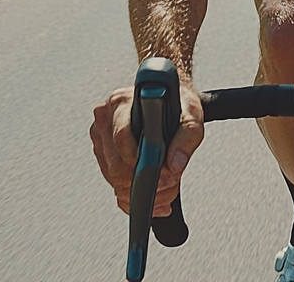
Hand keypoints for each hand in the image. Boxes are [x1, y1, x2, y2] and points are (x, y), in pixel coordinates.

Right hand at [90, 79, 204, 216]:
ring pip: (114, 180)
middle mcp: (106, 119)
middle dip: (144, 181)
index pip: (122, 139)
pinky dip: (134, 195)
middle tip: (169, 180)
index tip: (160, 172)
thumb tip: (175, 164)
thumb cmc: (175, 101)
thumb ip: (187, 137)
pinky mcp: (103, 154)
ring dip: (141, 190)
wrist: (167, 96)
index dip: (141, 162)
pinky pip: (114, 185)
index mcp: (121, 103)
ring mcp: (101, 137)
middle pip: (116, 166)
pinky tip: (153, 193)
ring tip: (165, 184)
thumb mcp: (191, 113)